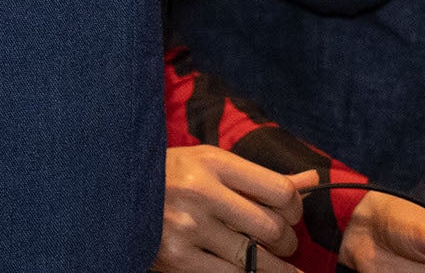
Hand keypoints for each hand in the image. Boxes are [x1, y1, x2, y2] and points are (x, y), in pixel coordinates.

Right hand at [156, 147, 305, 270]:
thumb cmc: (168, 177)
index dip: (295, 209)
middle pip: (273, 228)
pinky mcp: (177, 258)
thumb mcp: (209, 164)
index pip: (281, 191)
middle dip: (286, 242)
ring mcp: (188, 227)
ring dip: (274, 267)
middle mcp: (200, 192)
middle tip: (280, 244)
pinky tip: (250, 272)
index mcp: (210, 162)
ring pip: (257, 260)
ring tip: (275, 266)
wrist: (110, 192)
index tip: (288, 215)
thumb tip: (314, 180)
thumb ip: (260, 177)